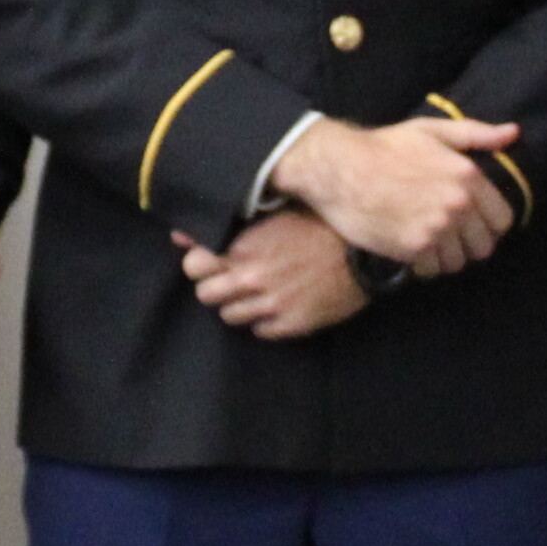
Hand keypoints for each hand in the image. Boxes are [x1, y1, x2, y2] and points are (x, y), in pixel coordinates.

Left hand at [183, 211, 366, 339]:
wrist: (367, 253)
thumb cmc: (323, 224)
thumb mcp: (275, 213)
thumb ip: (227, 224)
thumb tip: (179, 234)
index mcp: (246, 247)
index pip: (194, 265)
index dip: (200, 263)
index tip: (210, 260)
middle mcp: (253, 279)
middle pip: (206, 295)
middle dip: (215, 286)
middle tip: (232, 278)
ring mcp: (272, 305)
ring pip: (229, 317)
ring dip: (238, 305)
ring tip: (256, 292)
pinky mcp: (292, 325)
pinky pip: (260, 332)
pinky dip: (264, 321)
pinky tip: (277, 305)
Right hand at [272, 114, 520, 276]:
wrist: (340, 168)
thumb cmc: (384, 147)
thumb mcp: (431, 131)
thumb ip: (476, 134)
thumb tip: (513, 134)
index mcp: (468, 176)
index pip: (503, 220)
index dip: (488, 224)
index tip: (471, 222)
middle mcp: (458, 204)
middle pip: (483, 247)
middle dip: (468, 244)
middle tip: (448, 236)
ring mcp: (436, 229)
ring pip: (458, 262)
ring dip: (446, 257)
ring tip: (428, 242)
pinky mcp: (413, 248)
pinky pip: (433, 271)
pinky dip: (424, 266)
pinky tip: (411, 249)